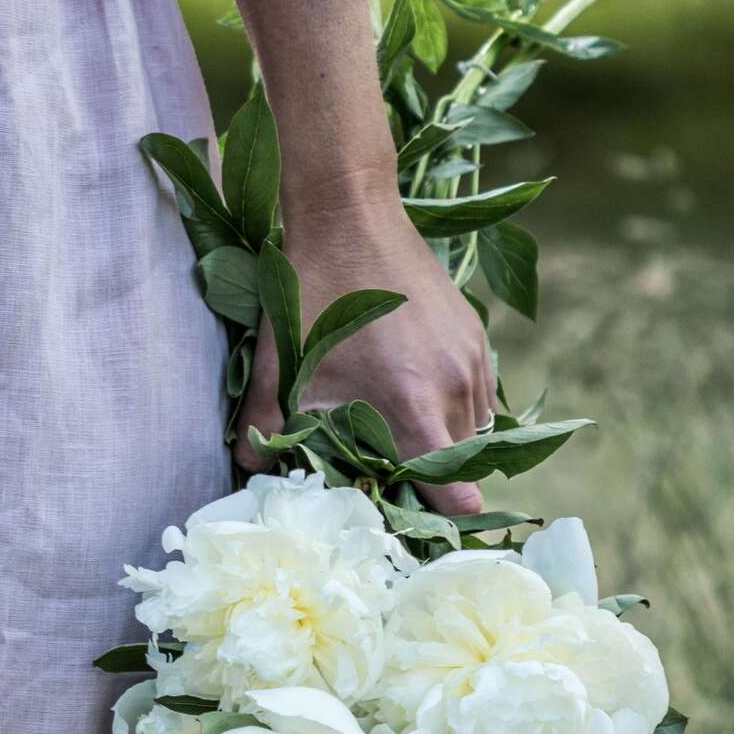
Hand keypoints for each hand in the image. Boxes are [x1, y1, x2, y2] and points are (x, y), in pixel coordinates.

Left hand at [234, 189, 497, 516]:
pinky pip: (480, 396)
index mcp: (411, 404)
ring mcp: (472, 359)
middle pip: (463, 467)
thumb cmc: (314, 290)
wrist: (351, 213)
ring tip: (406, 439)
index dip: (441, 515)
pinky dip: (457, 411)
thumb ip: (264, 427)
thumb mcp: (280, 364)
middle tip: (393, 478)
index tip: (417, 521)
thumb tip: (252, 472)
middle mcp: (454, 387)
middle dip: (435, 482)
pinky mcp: (476, 336)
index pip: (456, 490)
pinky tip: (419, 400)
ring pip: (476, 432)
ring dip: (448, 446)